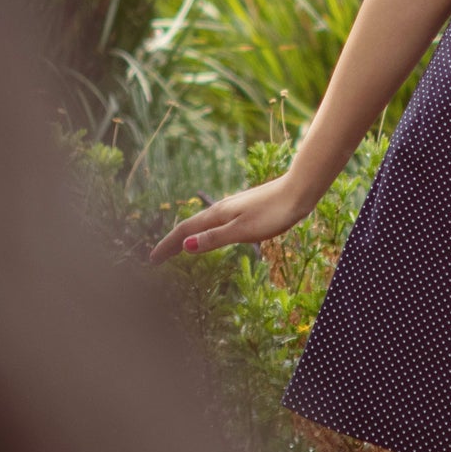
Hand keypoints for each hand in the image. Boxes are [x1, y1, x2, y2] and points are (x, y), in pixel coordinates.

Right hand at [149, 173, 314, 263]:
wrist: (299, 191)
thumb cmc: (273, 212)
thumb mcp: (242, 231)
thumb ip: (214, 239)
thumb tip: (185, 247)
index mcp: (217, 215)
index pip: (184, 232)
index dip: (167, 246)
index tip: (152, 260)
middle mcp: (221, 209)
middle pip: (190, 226)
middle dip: (173, 242)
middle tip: (158, 258)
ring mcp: (233, 208)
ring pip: (202, 223)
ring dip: (188, 236)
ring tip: (179, 248)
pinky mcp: (245, 209)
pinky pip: (215, 222)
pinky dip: (204, 232)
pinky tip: (212, 234)